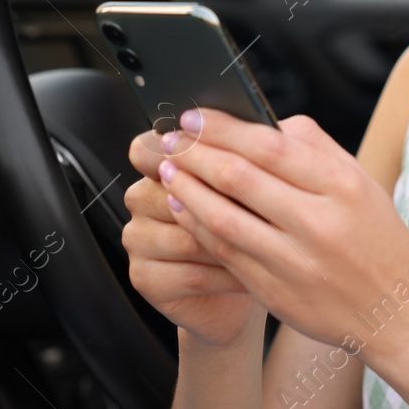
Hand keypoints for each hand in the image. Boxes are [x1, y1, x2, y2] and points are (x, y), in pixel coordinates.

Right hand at [121, 129, 265, 348]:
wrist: (250, 278)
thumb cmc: (253, 220)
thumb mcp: (254, 180)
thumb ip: (251, 152)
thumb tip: (269, 130)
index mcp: (160, 165)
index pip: (147, 149)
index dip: (176, 153)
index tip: (216, 158)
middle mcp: (142, 198)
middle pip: (167, 193)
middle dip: (220, 202)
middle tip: (264, 208)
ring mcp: (139, 238)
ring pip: (184, 235)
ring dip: (229, 241)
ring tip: (266, 244)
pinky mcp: (145, 277)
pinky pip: (189, 273)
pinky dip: (226, 274)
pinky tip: (253, 273)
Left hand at [158, 108, 408, 356]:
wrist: (397, 312)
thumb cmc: (377, 239)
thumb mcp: (362, 183)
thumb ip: (316, 147)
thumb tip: (265, 121)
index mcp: (343, 186)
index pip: (269, 146)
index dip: (224, 129)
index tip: (194, 116)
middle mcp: (319, 223)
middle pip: (239, 178)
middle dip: (196, 154)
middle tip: (170, 139)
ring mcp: (295, 262)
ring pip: (224, 218)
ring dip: (188, 190)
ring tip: (169, 171)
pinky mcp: (276, 292)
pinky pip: (226, 253)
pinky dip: (199, 227)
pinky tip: (185, 208)